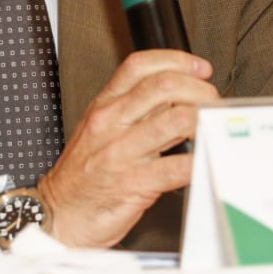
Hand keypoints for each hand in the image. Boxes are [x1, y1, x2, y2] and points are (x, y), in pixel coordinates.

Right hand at [36, 49, 218, 247]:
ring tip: (211, 128)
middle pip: (163, 86)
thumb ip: (136, 110)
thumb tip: (179, 95)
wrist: (60, 213)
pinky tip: (204, 160)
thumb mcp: (101, 129)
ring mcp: (121, 153)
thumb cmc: (83, 173)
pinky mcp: (133, 184)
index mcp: (104, 105)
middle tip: (212, 101)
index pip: (139, 65)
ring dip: (204, 121)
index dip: (177, 60)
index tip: (200, 68)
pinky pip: (176, 167)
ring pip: (176, 121)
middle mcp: (111, 123)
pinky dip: (199, 162)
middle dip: (199, 89)